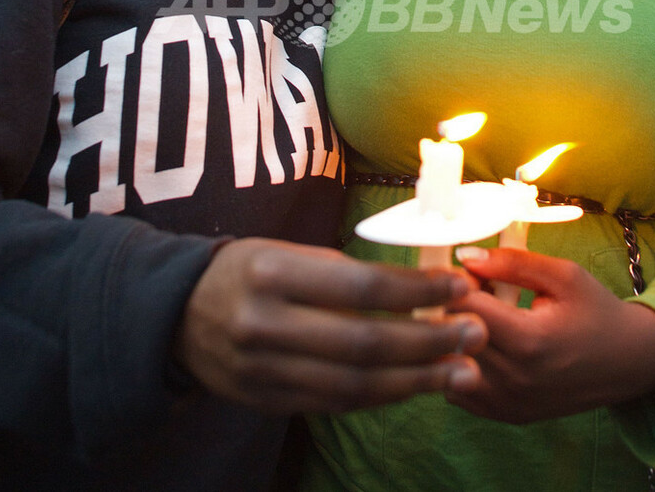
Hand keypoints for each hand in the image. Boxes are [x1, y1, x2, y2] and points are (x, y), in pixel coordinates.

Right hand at [174, 238, 487, 413]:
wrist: (178, 313)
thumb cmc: (247, 269)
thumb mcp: (285, 251)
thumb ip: (342, 273)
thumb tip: (415, 291)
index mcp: (271, 272)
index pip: (360, 286)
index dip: (416, 292)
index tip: (459, 288)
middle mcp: (264, 324)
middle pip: (363, 343)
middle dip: (429, 342)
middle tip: (476, 334)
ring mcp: (262, 370)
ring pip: (354, 384)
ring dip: (416, 379)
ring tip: (463, 369)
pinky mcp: (265, 401)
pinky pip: (335, 403)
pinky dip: (382, 396)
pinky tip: (416, 385)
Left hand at [447, 247, 654, 423]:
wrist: (629, 362)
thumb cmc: (597, 311)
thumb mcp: (562, 275)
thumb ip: (511, 262)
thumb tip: (464, 256)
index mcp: (529, 341)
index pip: (463, 308)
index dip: (457, 283)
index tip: (466, 270)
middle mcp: (514, 379)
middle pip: (451, 335)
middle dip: (452, 306)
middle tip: (472, 290)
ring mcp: (508, 403)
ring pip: (450, 364)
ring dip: (454, 335)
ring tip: (481, 316)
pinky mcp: (505, 415)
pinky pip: (459, 388)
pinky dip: (461, 364)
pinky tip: (485, 343)